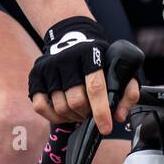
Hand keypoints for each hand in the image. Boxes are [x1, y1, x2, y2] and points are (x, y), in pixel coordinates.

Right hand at [28, 17, 138, 134]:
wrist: (71, 35)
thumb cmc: (98, 57)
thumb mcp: (118, 66)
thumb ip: (127, 91)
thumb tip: (119, 116)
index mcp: (90, 53)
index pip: (95, 87)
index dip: (101, 111)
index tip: (105, 128)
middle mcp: (66, 58)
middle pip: (76, 101)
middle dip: (86, 113)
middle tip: (91, 111)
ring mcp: (48, 66)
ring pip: (60, 107)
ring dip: (72, 116)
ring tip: (79, 110)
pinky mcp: (35, 75)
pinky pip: (40, 106)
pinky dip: (53, 116)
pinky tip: (63, 111)